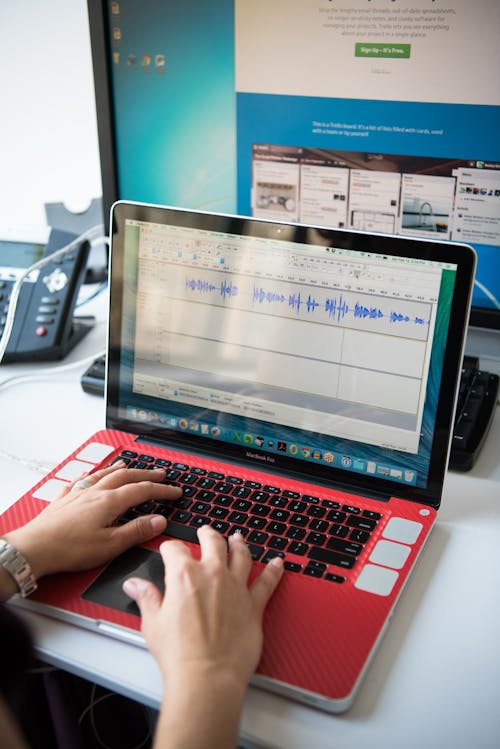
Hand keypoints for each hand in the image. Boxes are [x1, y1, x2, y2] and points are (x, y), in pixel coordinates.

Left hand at [3, 462, 181, 582]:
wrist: (34, 548)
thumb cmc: (69, 549)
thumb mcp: (111, 545)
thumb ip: (136, 531)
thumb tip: (159, 521)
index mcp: (109, 502)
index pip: (143, 490)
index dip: (162, 490)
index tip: (175, 491)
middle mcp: (94, 493)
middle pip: (125, 476)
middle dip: (145, 473)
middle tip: (160, 473)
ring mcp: (77, 494)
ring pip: (103, 474)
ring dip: (119, 469)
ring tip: (129, 465)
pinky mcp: (63, 500)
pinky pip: (80, 480)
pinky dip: (90, 474)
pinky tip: (89, 474)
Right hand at [123, 525, 283, 747]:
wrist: (207, 676)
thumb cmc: (179, 655)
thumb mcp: (153, 623)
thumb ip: (146, 597)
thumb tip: (135, 585)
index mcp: (184, 575)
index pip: (175, 550)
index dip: (169, 548)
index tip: (168, 551)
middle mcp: (212, 574)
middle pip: (213, 542)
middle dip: (207, 534)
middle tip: (205, 532)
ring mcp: (236, 587)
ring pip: (241, 555)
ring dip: (238, 544)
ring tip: (237, 538)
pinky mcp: (253, 604)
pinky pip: (267, 581)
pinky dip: (274, 570)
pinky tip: (278, 563)